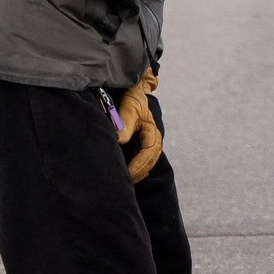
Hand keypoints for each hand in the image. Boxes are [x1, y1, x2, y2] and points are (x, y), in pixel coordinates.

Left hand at [116, 68, 162, 182]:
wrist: (134, 89)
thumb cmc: (133, 98)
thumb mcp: (130, 107)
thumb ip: (126, 122)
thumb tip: (120, 140)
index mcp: (152, 132)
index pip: (148, 153)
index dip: (139, 165)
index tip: (128, 175)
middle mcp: (152, 139)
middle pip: (149, 161)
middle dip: (139, 173)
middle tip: (126, 184)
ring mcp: (146, 142)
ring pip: (146, 162)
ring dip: (138, 172)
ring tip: (126, 182)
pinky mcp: (139, 142)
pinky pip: (140, 158)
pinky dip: (135, 167)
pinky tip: (126, 173)